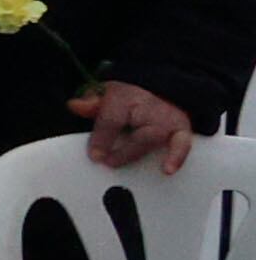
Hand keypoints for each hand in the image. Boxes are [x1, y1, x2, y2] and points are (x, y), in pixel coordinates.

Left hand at [76, 80, 197, 173]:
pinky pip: (183, 144)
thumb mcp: (106, 94)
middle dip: (121, 150)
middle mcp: (150, 109)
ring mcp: (167, 120)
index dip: (102, 138)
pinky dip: (177, 157)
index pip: (113, 119)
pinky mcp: (181, 131)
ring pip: (154, 140)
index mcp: (127, 98)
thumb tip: (75, 105)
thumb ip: (91, 102)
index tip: (94, 155)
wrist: (160, 90)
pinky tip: (168, 169)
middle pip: (137, 133)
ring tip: (120, 164)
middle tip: (106, 162)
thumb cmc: (130, 97)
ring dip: (136, 154)